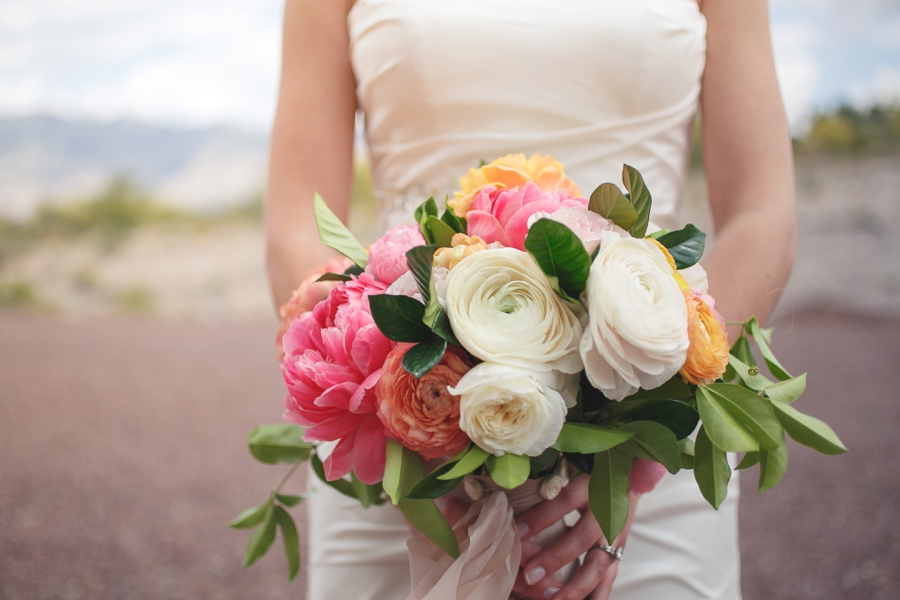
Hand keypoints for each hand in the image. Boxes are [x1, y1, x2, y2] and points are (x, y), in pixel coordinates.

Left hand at [511, 475, 638, 599]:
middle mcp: (606, 513)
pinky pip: (610, 577)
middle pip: (581, 538)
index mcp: (591, 488)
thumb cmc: (590, 476)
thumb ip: (550, 483)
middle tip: (530, 575)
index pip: (564, 502)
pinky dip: (598, 595)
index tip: (516, 531)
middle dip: (555, 558)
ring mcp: (615, 536)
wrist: (628, 481)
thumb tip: (516, 496)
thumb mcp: (573, 473)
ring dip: (576, 585)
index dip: (540, 517)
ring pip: (599, 564)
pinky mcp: (619, 551)